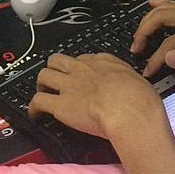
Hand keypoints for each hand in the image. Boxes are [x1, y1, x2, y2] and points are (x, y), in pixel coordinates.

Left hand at [28, 52, 165, 140]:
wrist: (130, 111)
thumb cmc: (140, 100)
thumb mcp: (140, 81)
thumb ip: (129, 82)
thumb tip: (133, 88)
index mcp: (104, 62)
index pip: (84, 59)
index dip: (79, 68)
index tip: (79, 76)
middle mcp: (83, 69)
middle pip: (58, 60)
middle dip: (54, 69)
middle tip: (55, 81)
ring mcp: (69, 85)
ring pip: (43, 75)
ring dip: (41, 85)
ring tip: (43, 94)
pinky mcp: (60, 104)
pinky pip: (38, 101)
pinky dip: (33, 108)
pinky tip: (35, 115)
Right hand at [132, 0, 174, 89]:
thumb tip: (167, 56)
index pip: (171, 43)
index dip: (156, 58)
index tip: (147, 72)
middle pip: (163, 17)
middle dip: (145, 31)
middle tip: (136, 49)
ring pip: (168, 7)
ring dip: (150, 18)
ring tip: (139, 32)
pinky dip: (163, 4)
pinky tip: (154, 2)